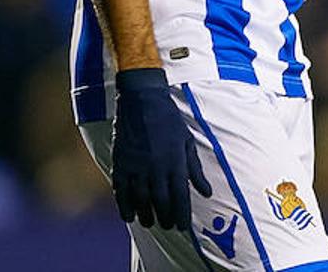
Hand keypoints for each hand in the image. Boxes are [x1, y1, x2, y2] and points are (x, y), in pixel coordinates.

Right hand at [111, 67, 212, 229]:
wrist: (142, 100)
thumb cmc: (168, 121)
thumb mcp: (187, 141)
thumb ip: (195, 169)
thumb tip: (206, 192)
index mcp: (175, 161)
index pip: (180, 196)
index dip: (182, 214)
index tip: (183, 227)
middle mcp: (156, 167)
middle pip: (161, 201)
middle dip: (165, 218)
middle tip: (168, 226)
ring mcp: (136, 166)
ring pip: (140, 200)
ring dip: (145, 215)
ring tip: (150, 223)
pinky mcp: (120, 163)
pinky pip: (121, 191)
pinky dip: (124, 206)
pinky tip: (129, 216)